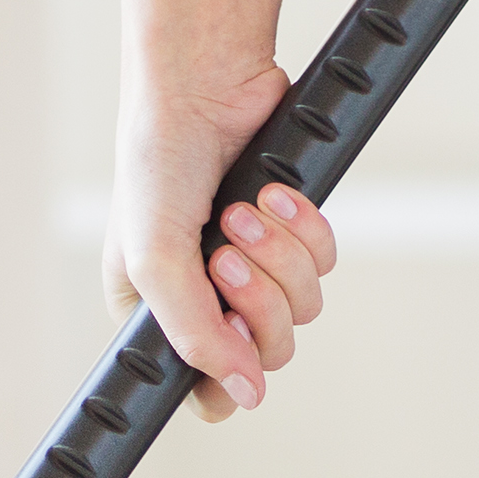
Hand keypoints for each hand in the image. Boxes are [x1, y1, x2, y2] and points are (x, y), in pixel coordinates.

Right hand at [110, 63, 344, 422]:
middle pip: (266, 352)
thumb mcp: (155, 258)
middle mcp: (208, 300)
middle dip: (256, 299)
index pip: (204, 391)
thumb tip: (248, 393)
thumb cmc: (158, 160)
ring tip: (243, 210)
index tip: (230, 335)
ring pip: (302, 310)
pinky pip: (323, 263)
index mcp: (158, 317)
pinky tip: (273, 192)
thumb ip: (195, 334)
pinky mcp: (292, 235)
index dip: (227, 373)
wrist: (206, 84)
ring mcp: (255, 268)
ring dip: (278, 256)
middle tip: (227, 253)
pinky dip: (304, 228)